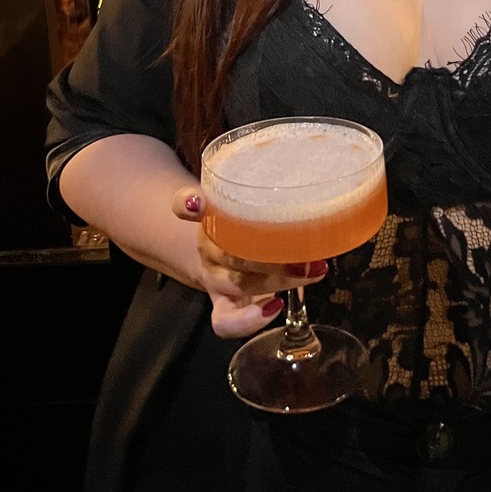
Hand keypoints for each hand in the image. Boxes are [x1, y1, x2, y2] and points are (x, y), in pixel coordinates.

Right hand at [172, 185, 327, 338]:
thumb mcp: (245, 203)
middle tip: (305, 250)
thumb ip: (255, 189)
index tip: (197, 202)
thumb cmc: (242, 227)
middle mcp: (207, 248)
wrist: (219, 258)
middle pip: (229, 251)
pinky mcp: (223, 305)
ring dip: (275, 280)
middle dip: (268, 254)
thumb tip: (275, 170)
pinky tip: (276, 306)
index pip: (184, 205)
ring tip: (307, 271)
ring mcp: (215, 278)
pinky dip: (250, 319)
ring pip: (237, 282)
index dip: (187, 204)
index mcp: (207, 218)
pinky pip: (226, 321)